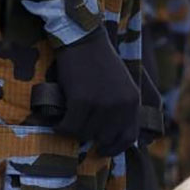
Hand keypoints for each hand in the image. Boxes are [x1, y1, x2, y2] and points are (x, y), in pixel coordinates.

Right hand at [54, 28, 140, 154]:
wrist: (82, 39)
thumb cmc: (98, 61)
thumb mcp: (120, 85)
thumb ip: (120, 108)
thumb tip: (109, 136)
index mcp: (133, 102)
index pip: (128, 137)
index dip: (114, 148)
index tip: (102, 150)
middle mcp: (121, 106)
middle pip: (104, 138)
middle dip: (90, 136)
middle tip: (78, 129)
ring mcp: (102, 104)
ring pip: (85, 134)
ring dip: (74, 131)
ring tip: (66, 121)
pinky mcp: (82, 101)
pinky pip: (70, 127)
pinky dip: (62, 128)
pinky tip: (57, 124)